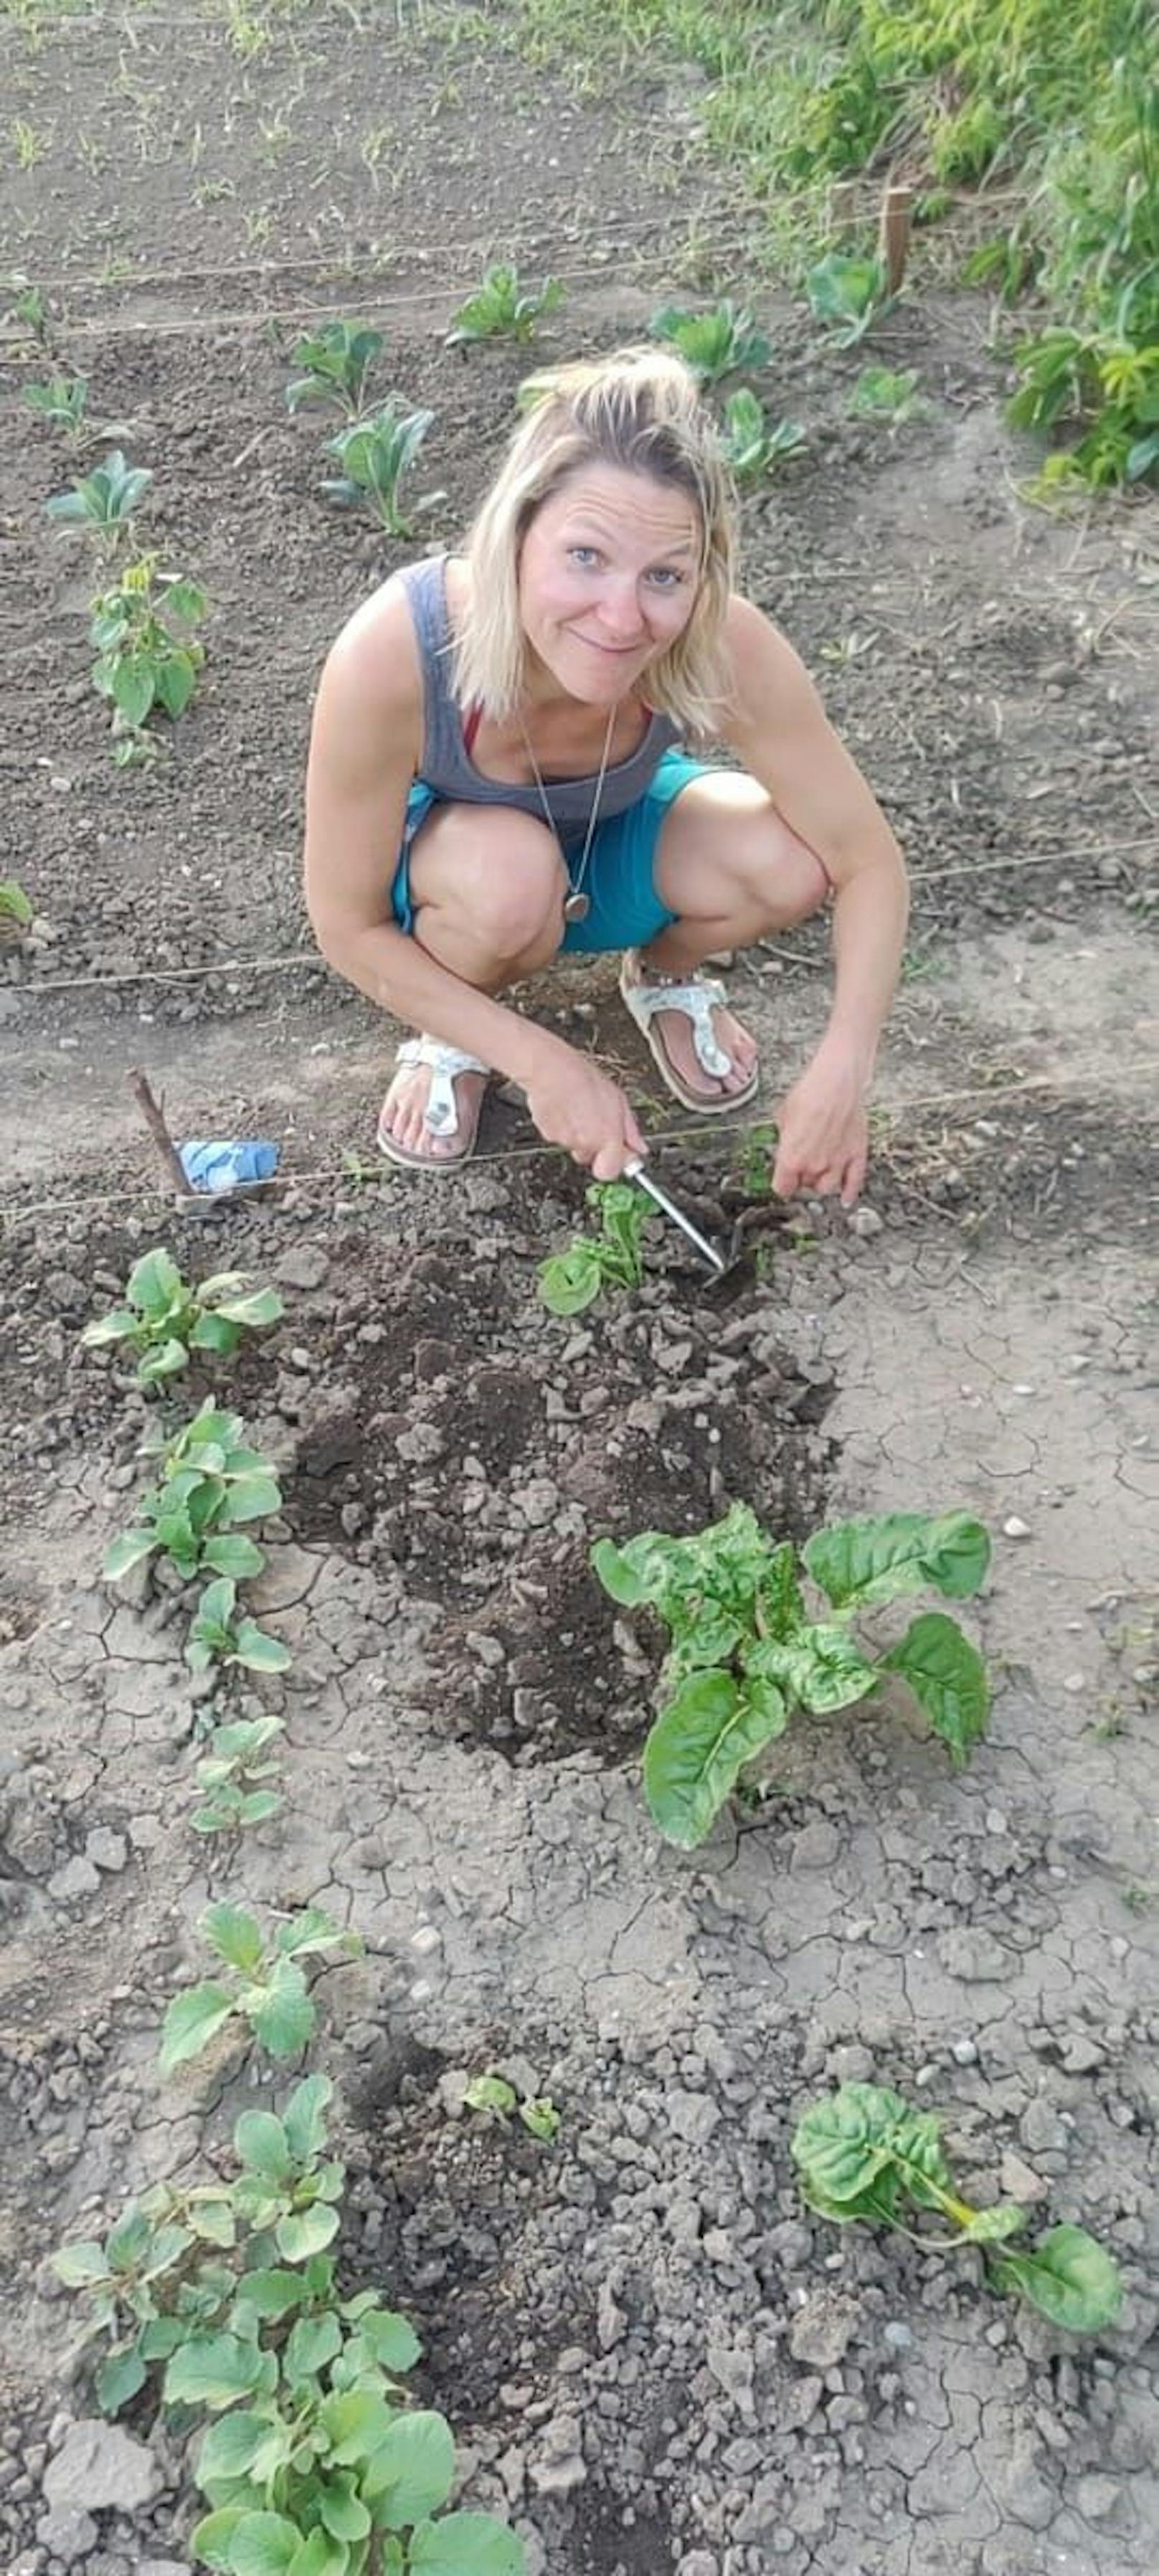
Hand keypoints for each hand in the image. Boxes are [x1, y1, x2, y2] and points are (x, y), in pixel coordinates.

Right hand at [524, 1039, 645, 1179]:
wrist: (551, 1070)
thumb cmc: (585, 1079)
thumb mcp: (619, 1100)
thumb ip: (630, 1130)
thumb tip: (640, 1148)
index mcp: (607, 1137)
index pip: (610, 1172)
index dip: (613, 1164)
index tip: (617, 1153)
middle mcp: (586, 1144)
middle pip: (592, 1159)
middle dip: (595, 1146)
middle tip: (595, 1122)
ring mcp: (565, 1141)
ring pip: (575, 1147)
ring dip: (579, 1134)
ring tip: (580, 1109)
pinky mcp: (548, 1134)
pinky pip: (559, 1137)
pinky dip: (563, 1127)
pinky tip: (567, 1108)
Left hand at [772, 1039, 869, 1204]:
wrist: (837, 1082)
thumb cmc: (810, 1094)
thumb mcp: (783, 1117)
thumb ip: (785, 1140)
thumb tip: (786, 1145)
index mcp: (791, 1159)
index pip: (782, 1188)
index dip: (782, 1184)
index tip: (783, 1181)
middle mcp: (814, 1166)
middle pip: (805, 1187)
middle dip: (802, 1178)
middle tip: (803, 1165)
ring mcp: (837, 1163)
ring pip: (828, 1188)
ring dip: (822, 1183)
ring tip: (820, 1173)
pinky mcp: (856, 1155)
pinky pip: (854, 1183)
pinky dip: (850, 1193)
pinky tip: (846, 1199)